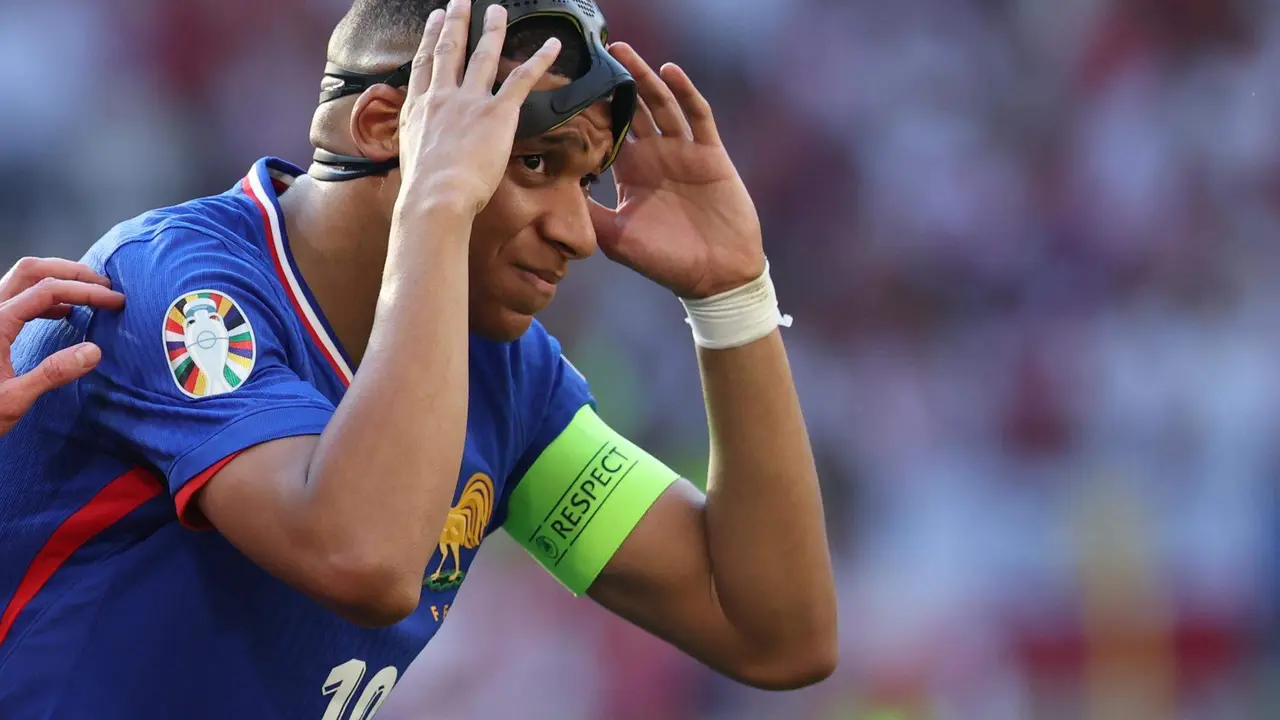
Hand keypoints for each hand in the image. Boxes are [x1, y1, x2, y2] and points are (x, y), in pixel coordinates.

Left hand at [0, 257, 124, 435]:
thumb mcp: (13, 400)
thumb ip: (52, 373)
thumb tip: (94, 352)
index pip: (47, 290)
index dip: (86, 291)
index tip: (114, 301)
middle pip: (33, 270)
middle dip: (73, 272)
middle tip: (105, 286)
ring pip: (23, 278)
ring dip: (59, 279)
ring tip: (90, 293)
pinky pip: (18, 296)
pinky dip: (46, 295)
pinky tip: (64, 312)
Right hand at [396, 0, 562, 215]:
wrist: (437, 195)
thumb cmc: (424, 188)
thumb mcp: (410, 155)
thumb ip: (417, 139)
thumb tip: (421, 144)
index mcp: (419, 109)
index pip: (424, 65)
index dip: (429, 38)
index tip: (435, 20)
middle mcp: (442, 96)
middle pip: (449, 50)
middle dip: (456, 22)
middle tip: (460, 2)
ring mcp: (470, 101)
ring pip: (482, 55)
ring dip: (492, 29)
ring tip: (496, 10)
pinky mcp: (498, 112)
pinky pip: (521, 79)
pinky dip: (539, 59)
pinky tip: (551, 44)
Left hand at [589, 44, 765, 299]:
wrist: (715, 276)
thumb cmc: (666, 261)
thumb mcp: (618, 238)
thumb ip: (591, 213)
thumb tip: (555, 193)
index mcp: (632, 173)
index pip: (609, 133)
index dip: (592, 111)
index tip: (569, 88)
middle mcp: (656, 156)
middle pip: (634, 110)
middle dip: (616, 82)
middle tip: (593, 54)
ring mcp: (685, 152)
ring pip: (662, 104)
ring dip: (644, 77)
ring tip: (623, 52)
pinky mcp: (711, 154)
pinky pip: (698, 116)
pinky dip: (686, 92)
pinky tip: (669, 72)